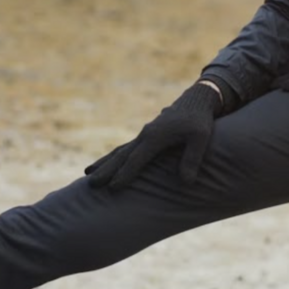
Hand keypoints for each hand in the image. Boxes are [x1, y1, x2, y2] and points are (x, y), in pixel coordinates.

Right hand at [86, 81, 222, 188]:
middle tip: (91, 184)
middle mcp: (145, 135)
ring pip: (120, 151)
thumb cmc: (199, 120)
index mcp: (155, 136)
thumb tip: (186, 182)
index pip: (137, 159)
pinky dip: (114, 157)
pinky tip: (106, 164)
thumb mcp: (201, 138)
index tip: (113, 188)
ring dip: (104, 163)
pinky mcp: (147, 135)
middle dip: (106, 170)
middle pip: (121, 155)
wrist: (196, 100)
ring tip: (87, 174)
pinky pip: (126, 148)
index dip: (125, 174)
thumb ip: (192, 158)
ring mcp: (144, 134)